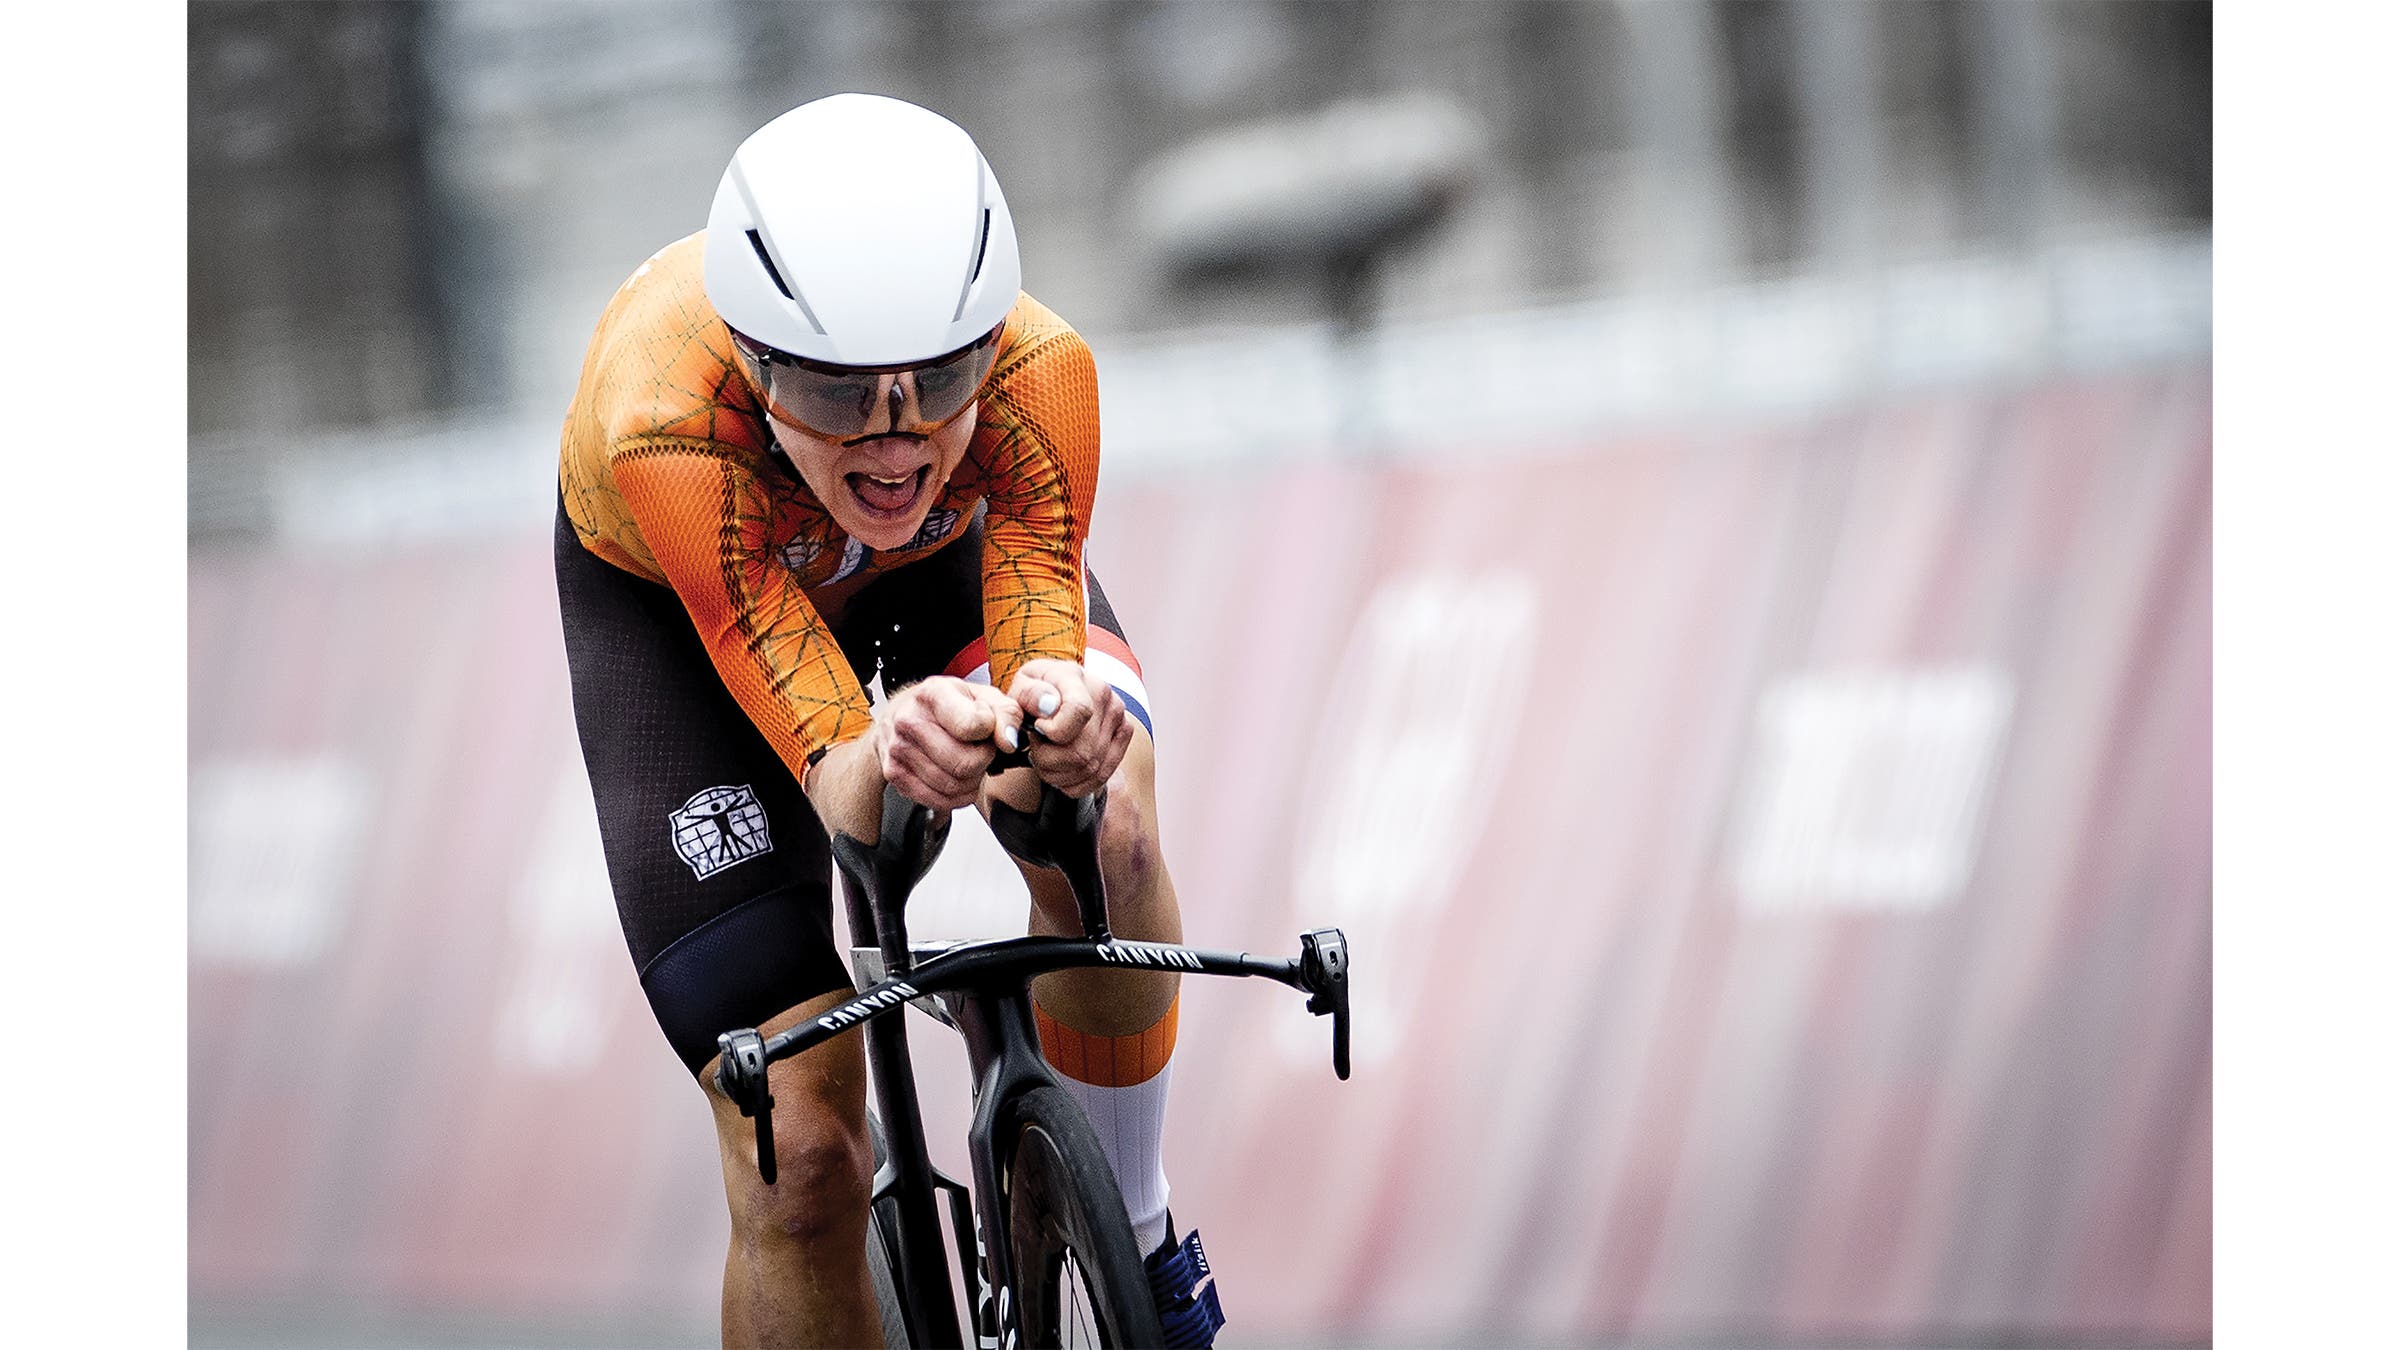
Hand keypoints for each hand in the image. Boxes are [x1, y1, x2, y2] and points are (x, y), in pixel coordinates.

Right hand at [871, 676, 1025, 808]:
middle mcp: (910, 721)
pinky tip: (958, 778)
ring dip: (971, 780)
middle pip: (965, 764)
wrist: (903, 714)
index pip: (973, 725)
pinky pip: (940, 801)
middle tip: (980, 749)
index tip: (986, 727)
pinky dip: (957, 796)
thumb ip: (1006, 713)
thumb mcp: (982, 696)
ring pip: (954, 786)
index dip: (990, 731)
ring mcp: (900, 750)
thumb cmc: (946, 705)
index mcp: (934, 694)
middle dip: (983, 760)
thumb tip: (1009, 741)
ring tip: (968, 761)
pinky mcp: (897, 775)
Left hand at [1007, 659, 1132, 797]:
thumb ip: (1024, 697)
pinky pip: (1103, 774)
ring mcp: (1117, 713)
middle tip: (1035, 753)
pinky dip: (1078, 783)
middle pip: (1080, 751)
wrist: (1054, 691)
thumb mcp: (1017, 690)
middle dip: (1048, 762)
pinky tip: (1063, 773)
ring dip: (1060, 775)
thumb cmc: (1032, 695)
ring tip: (1046, 762)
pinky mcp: (1125, 731)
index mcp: (1073, 677)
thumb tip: (1047, 707)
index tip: (1037, 730)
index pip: (1078, 711)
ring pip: (1090, 767)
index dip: (1053, 732)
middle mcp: (1102, 693)